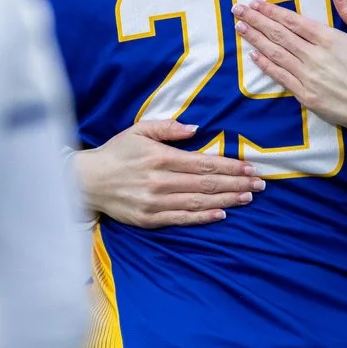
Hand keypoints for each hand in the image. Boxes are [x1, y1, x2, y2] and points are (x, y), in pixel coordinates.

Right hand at [74, 120, 261, 227]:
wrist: (86, 181)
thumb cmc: (115, 153)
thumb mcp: (138, 131)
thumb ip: (168, 128)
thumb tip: (196, 129)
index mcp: (161, 157)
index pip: (204, 163)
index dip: (231, 166)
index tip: (251, 168)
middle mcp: (161, 181)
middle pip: (207, 183)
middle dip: (237, 183)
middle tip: (260, 185)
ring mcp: (155, 202)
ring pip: (198, 201)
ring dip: (226, 200)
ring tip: (248, 198)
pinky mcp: (149, 219)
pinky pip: (181, 218)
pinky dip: (202, 217)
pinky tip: (221, 214)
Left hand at [234, 0, 346, 160]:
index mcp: (330, 39)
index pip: (294, 21)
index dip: (272, 11)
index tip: (256, 3)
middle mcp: (314, 56)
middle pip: (279, 34)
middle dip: (256, 21)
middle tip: (237, 10)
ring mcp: (308, 76)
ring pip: (275, 53)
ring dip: (255, 39)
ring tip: (240, 28)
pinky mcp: (306, 96)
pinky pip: (281, 77)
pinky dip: (266, 65)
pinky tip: (254, 56)